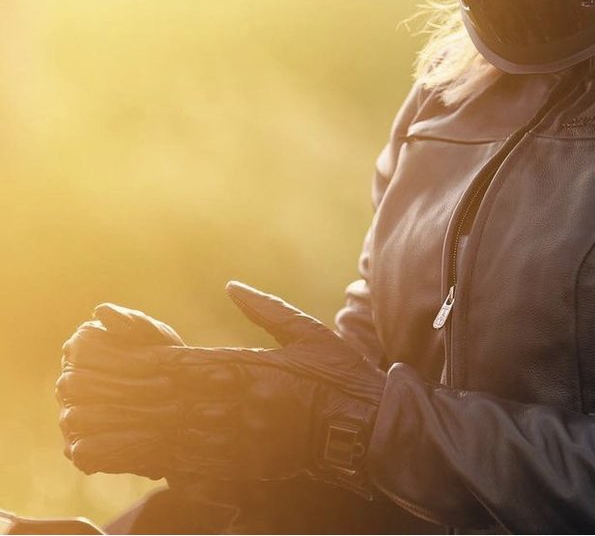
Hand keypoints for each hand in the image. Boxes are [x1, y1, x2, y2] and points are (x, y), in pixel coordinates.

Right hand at [57, 304, 185, 479]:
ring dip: (129, 415)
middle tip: (171, 390)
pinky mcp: (76, 449)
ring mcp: (68, 417)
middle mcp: (66, 382)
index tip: (159, 364)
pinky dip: (119, 443)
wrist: (185, 402)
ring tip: (169, 414)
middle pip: (81, 384)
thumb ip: (134, 323)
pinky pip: (85, 448)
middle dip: (130, 388)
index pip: (85, 350)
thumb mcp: (158, 338)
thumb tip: (101, 311)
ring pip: (81, 416)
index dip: (124, 359)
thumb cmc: (166, 361)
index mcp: (80, 348)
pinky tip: (152, 438)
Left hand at [58, 283, 385, 497]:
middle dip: (110, 391)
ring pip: (156, 432)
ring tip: (77, 421)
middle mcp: (231, 404)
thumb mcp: (308, 334)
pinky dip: (138, 458)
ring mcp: (231, 438)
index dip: (132, 358)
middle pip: (154, 397)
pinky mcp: (235, 465)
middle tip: (71, 386)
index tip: (101, 350)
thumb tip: (231, 285)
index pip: (175, 363)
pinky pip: (176, 464)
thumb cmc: (342, 380)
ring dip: (113, 426)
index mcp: (246, 368)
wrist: (367, 432)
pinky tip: (114, 455)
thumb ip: (266, 309)